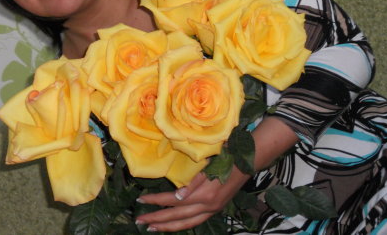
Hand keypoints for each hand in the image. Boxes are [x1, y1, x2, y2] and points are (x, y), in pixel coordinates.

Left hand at [135, 168, 249, 231]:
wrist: (247, 162)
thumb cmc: (225, 157)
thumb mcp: (208, 165)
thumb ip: (193, 183)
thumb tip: (177, 197)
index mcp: (204, 194)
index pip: (173, 201)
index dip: (156, 201)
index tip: (141, 200)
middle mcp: (208, 206)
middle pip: (177, 217)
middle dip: (157, 219)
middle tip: (139, 220)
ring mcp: (212, 210)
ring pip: (186, 224)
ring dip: (167, 227)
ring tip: (152, 228)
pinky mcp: (216, 209)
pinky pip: (195, 222)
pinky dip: (182, 224)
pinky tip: (173, 224)